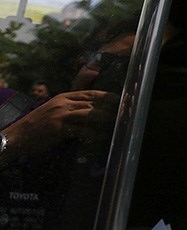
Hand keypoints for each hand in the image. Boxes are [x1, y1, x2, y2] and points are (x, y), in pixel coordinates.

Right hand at [3, 90, 119, 160]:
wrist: (17, 136)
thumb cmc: (38, 124)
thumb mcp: (55, 108)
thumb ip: (72, 105)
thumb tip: (92, 107)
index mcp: (64, 96)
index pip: (91, 93)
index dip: (108, 96)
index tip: (122, 99)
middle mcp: (64, 103)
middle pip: (93, 102)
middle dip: (111, 107)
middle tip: (126, 110)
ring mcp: (61, 115)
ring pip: (90, 114)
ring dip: (106, 118)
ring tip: (119, 122)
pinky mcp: (59, 129)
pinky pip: (81, 130)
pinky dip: (94, 133)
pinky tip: (103, 136)